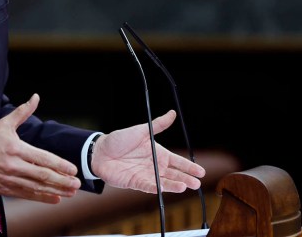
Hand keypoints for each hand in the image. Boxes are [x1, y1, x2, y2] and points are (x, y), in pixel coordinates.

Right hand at [0, 93, 80, 203]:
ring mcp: (9, 179)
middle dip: (61, 181)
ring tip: (69, 192)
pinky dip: (41, 197)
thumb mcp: (4, 124)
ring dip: (55, 190)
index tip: (72, 169)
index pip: (42, 158)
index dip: (59, 165)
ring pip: (36, 187)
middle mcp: (13, 165)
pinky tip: (54, 198)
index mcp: (15, 148)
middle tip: (76, 184)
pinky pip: (26, 194)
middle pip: (42, 175)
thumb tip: (35, 97)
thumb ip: (23, 112)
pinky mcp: (4, 189)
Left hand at [91, 110, 205, 193]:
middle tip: (197, 184)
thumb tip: (173, 113)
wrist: (100, 151)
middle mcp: (154, 166)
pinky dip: (156, 187)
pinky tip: (163, 188)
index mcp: (158, 153)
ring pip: (163, 182)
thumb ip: (158, 124)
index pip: (177, 161)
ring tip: (185, 186)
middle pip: (173, 174)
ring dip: (174, 185)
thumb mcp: (141, 130)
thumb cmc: (120, 139)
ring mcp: (146, 175)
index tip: (201, 172)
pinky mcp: (135, 182)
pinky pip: (147, 186)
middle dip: (186, 178)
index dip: (189, 167)